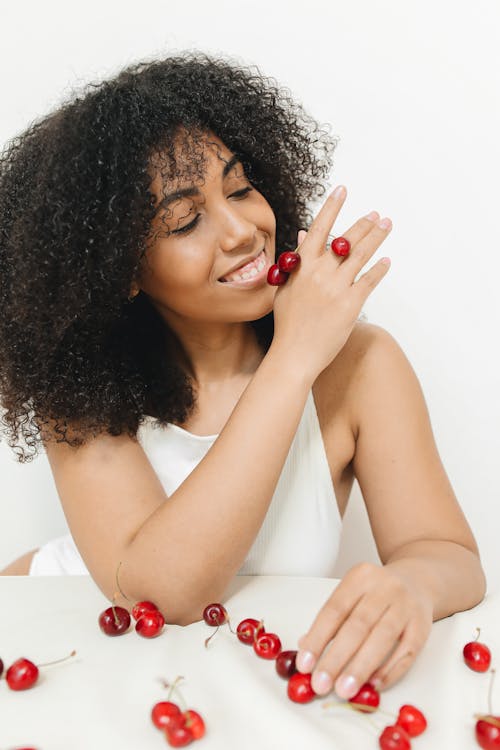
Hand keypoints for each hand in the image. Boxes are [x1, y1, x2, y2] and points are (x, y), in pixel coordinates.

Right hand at [271, 186, 392, 379]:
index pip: (318, 228)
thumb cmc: (287, 323)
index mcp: (301, 266)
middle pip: (346, 239)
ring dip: (376, 237)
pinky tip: (387, 260)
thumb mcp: (286, 288)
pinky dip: (380, 269)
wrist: (294, 354)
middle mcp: (320, 272)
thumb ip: (296, 262)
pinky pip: (369, 280)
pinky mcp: (351, 304)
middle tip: (377, 214)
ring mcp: (336, 287)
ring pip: (361, 255)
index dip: (332, 207)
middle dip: (364, 223)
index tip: (342, 189)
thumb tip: (303, 235)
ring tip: (386, 225)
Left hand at [295, 562, 432, 697]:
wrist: (417, 581)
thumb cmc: (378, 592)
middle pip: (357, 625)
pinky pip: (407, 651)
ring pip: (382, 638)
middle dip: (336, 658)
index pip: (334, 609)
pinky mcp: (423, 625)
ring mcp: (406, 605)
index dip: (318, 638)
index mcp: (360, 577)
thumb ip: (332, 618)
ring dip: (361, 667)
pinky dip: (390, 670)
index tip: (305, 664)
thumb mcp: (352, 593)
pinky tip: (374, 684)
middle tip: (321, 683)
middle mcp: (384, 587)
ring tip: (345, 689)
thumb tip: (306, 647)